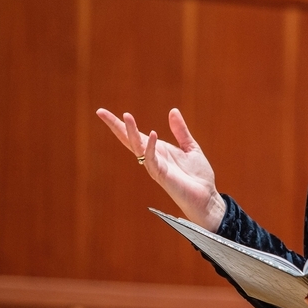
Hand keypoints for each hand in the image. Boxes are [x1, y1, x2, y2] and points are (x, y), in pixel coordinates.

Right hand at [96, 108, 225, 231]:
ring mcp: (155, 167)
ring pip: (138, 148)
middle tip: (101, 112)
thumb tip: (172, 110)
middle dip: (116, 126)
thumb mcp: (190, 146)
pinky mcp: (162, 176)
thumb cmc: (197, 175)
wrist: (206, 196)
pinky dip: (151, 147)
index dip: (119, 124)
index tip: (102, 112)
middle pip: (129, 140)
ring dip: (132, 132)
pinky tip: (153, 134)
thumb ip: (180, 130)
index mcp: (157, 150)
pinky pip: (152, 160)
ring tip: (126, 116)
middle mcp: (152, 158)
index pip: (135, 135)